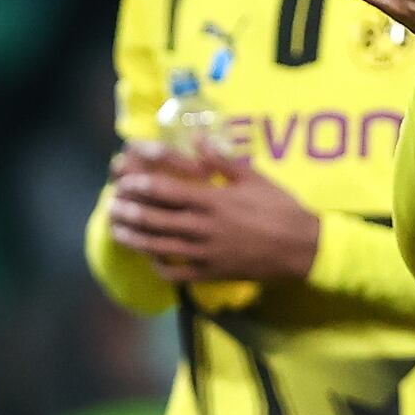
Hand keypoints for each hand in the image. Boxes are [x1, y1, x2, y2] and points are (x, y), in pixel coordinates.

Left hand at [103, 150, 324, 283]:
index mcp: (214, 200)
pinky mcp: (212, 273)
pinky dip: (161, 267)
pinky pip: (179, 274)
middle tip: (110, 207)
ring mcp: (206, 253)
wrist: (303, 248)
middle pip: (157, 220)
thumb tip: (197, 140)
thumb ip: (223, 161)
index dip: (142, 186)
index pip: (168, 191)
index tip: (124, 181)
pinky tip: (150, 260)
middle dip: (130, 213)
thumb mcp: (254, 178)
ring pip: (161, 247)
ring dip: (135, 240)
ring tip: (117, 232)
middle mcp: (204, 228)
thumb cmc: (281, 208)